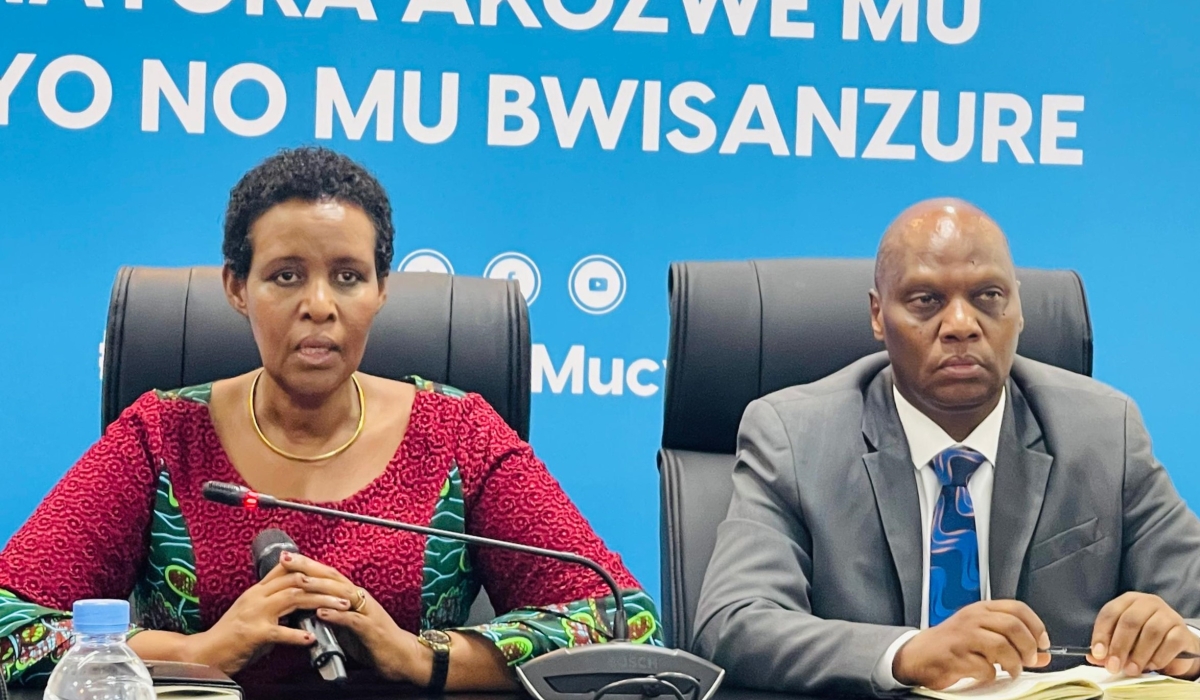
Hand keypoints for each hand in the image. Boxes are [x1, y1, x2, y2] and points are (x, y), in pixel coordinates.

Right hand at [190, 564, 353, 674]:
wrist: (204, 653)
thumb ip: (274, 606)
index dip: (314, 570)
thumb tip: (298, 606)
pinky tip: (311, 638)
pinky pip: (280, 632)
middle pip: (297, 580)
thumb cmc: (230, 637)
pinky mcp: (253, 633)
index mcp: (258, 591)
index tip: (335, 576)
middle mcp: (257, 597)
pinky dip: (297, 635)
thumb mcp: (253, 613)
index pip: (288, 570)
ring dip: (320, 603)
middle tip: (347, 593)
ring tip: (340, 609)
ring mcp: (255, 613)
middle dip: (325, 586)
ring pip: (294, 598)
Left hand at [279, 552, 428, 683]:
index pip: (327, 575)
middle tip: (287, 558)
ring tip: (300, 581)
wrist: (401, 655)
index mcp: (352, 596)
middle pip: (332, 577)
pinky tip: (322, 612)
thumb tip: (308, 609)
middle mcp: (359, 598)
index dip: (307, 565)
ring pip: (342, 594)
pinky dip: (337, 615)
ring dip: (320, 587)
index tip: (286, 557)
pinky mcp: (371, 629)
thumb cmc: (374, 641)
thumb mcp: (346, 625)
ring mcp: (366, 611)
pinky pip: (353, 620)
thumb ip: (330, 614)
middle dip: (308, 567)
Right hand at [893, 600, 1050, 688]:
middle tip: (1029, 661)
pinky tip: (985, 674)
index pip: (1017, 608)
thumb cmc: (954, 644)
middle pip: (1013, 626)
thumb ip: (1013, 643)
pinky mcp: (954, 655)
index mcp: (981, 609)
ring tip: (1012, 671)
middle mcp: (972, 618)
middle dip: (1027, 647)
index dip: (1036, 626)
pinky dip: (990, 675)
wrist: (919, 655)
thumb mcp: (983, 637)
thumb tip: (1044, 656)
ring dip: (1013, 664)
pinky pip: (984, 667)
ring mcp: (962, 636)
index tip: (1042, 644)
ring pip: (1002, 646)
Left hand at [1088, 592, 1199, 679]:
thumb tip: (1094, 657)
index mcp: (1128, 600)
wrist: (1175, 643)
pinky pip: (1170, 643)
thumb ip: (1108, 648)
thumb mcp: (1123, 640)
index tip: (1098, 654)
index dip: (1101, 634)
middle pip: (1130, 621)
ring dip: (1139, 655)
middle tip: (1114, 666)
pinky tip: (1151, 666)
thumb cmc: (1142, 638)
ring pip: (1151, 632)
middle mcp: (1148, 602)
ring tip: (1131, 669)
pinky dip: (1158, 657)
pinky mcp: (1182, 630)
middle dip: (1119, 646)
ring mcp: (1167, 614)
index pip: (1110, 613)